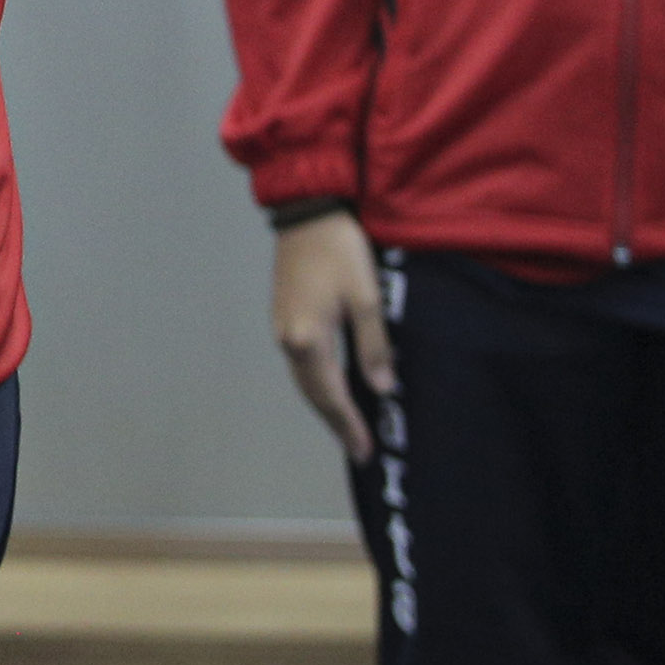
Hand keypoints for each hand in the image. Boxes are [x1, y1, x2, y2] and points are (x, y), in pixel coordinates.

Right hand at [272, 209, 395, 461]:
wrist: (305, 212)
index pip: (332, 394)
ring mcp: (282, 326)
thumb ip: (373, 346)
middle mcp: (288, 338)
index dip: (349, 425)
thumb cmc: (340, 250)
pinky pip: (300, 363)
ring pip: (304, 379)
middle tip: (358, 448)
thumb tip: (381, 387)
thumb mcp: (366, 297)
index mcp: (308, 338)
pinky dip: (317, 383)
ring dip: (325, 404)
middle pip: (312, 393)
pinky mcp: (284, 315)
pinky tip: (333, 387)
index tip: (365, 452)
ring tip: (347, 425)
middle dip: (336, 422)